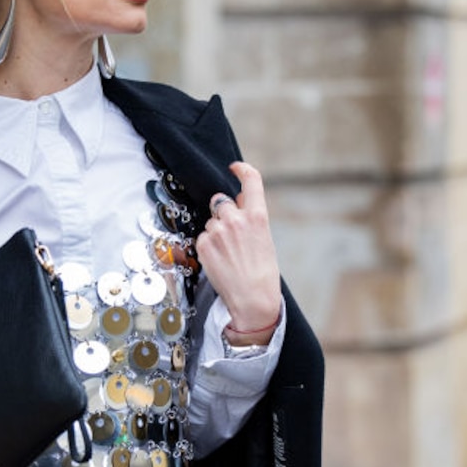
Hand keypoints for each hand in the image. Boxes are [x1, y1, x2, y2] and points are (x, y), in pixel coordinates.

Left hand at [195, 161, 280, 343]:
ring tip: (228, 254)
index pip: (251, 180)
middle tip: (230, 234)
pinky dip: (207, 247)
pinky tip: (219, 261)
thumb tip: (237, 199)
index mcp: (257, 216)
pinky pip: (202, 237)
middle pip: (220, 201)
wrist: (252, 299)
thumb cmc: (262, 272)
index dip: (241, 169)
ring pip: (210, 222)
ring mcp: (217, 231)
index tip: (235, 168)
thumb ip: (250, 216)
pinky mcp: (203, 244)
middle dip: (222, 212)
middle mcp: (236, 219)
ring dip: (215, 232)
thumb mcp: (264, 238)